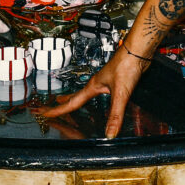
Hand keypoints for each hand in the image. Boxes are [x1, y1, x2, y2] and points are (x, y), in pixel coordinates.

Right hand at [35, 47, 150, 138]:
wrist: (139, 50)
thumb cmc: (128, 65)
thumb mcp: (120, 93)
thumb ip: (115, 114)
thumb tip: (110, 134)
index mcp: (93, 86)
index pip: (72, 102)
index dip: (58, 110)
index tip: (44, 114)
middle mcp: (97, 84)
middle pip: (75, 96)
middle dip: (62, 104)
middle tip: (50, 109)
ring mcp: (106, 81)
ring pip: (87, 94)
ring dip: (76, 99)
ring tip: (68, 102)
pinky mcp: (116, 81)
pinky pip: (100, 93)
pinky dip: (93, 99)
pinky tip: (99, 100)